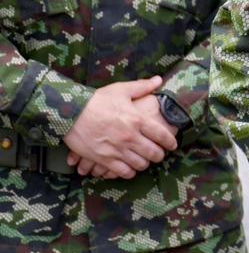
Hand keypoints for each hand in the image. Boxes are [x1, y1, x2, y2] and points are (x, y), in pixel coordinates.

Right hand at [63, 77, 177, 177]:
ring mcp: (117, 149)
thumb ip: (142, 86)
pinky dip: (129, 172)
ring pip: (140, 164)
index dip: (170, 142)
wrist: (71, 113)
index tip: (173, 145)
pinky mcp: (104, 159)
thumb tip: (159, 80)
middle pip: (153, 153)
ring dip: (145, 164)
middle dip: (159, 155)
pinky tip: (130, 169)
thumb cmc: (97, 100)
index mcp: (137, 120)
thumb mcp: (121, 90)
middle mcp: (130, 137)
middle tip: (160, 155)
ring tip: (145, 161)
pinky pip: (122, 172)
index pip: (162, 135)